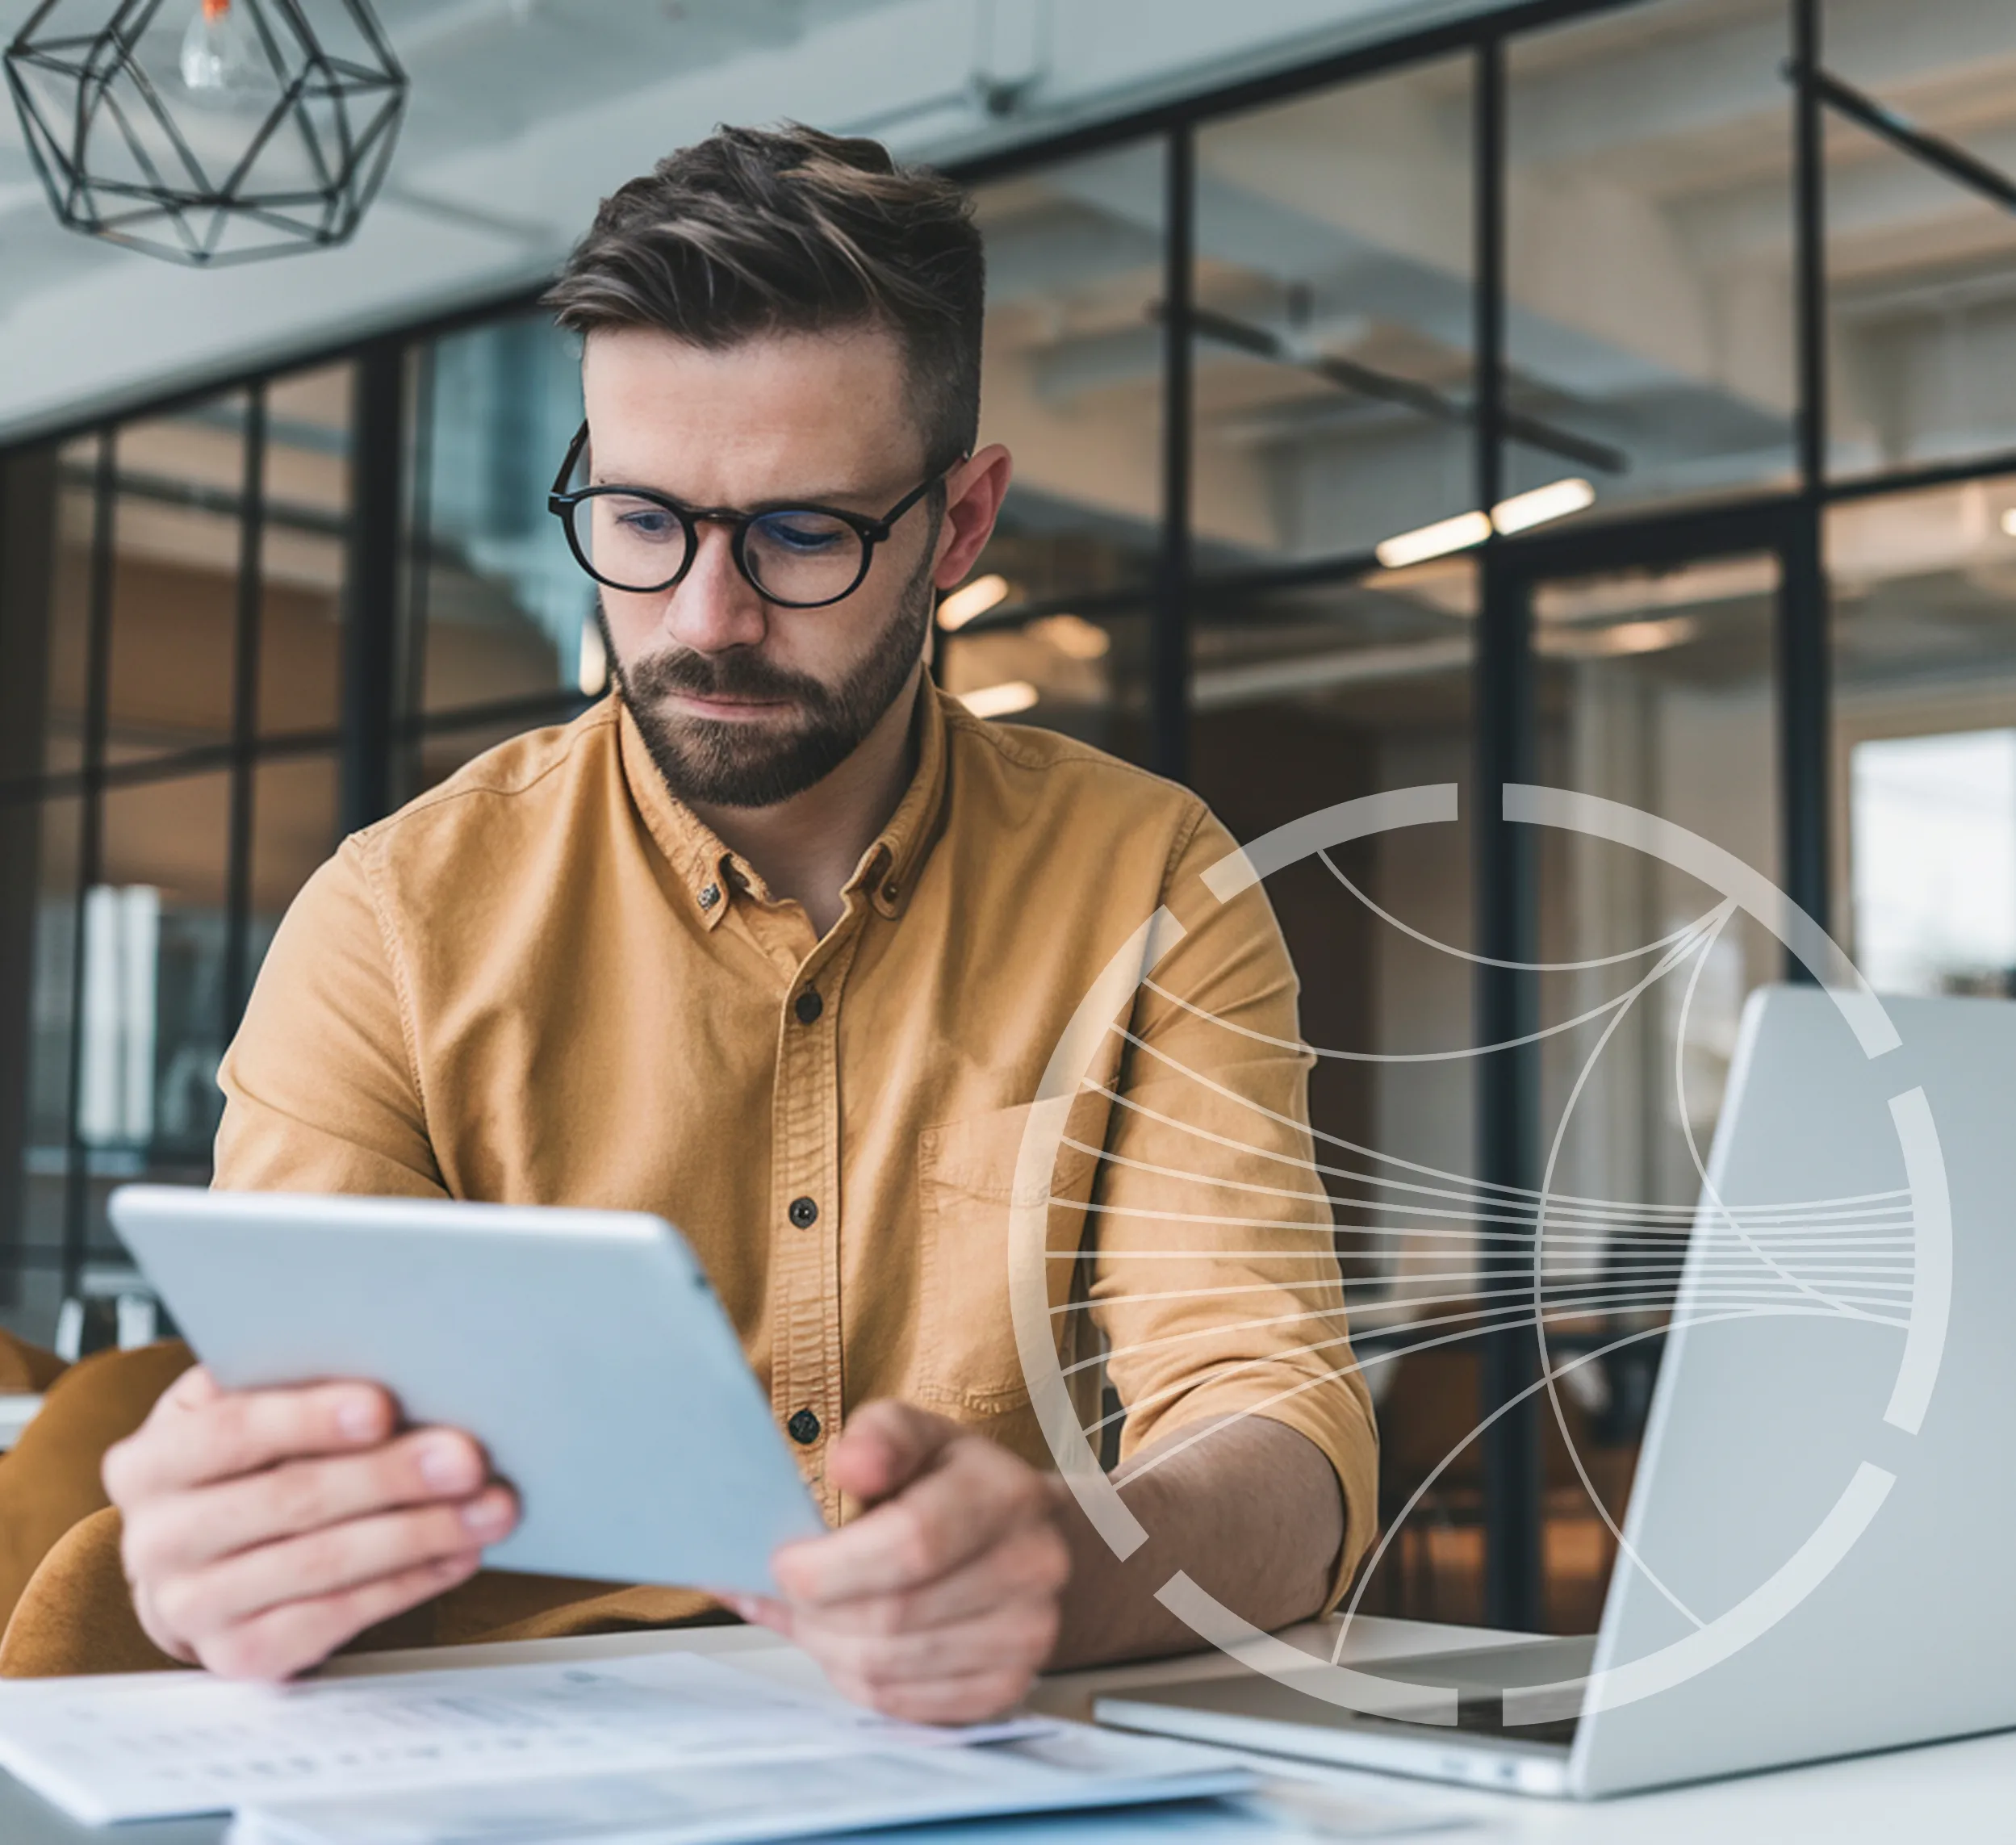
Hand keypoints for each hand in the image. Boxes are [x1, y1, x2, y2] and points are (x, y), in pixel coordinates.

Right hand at [103, 1366, 517, 1678]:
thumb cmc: (250, 1460)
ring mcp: (192, 1607)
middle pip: (288, 1500)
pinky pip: (336, 1617)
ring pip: (321, 1565)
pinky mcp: (241, 1656)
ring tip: (490, 1507)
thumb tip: (399, 1357)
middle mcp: (156, 1540)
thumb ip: (294, 1385)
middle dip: (390, 1475)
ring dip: (420, 1532)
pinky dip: (409, 1582)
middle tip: (469, 1457)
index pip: (228, 1431)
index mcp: (150, 1461)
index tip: (383, 1407)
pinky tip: (459, 1553)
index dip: (307, 1419)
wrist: (208, 1560)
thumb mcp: (249, 1408)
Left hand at [727, 1401, 1070, 1724]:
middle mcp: (1031, 1568)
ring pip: (890, 1669)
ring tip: (807, 1616)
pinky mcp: (1007, 1688)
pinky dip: (856, 1682)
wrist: (1035, 1540)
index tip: (783, 1562)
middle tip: (781, 1593)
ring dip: (827, 1648)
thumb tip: (849, 1465)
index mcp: (1006, 1494)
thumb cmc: (957, 1485)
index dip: (835, 1564)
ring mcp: (1026, 1636)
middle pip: (893, 1616)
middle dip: (816, 1611)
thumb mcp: (920, 1437)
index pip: (914, 1543)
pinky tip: (842, 1646)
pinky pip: (903, 1705)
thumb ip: (880, 1438)